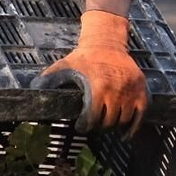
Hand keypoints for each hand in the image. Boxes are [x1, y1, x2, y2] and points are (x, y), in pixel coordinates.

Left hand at [31, 9, 148, 135]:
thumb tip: (33, 91)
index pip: (93, 118)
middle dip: (99, 126)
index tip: (82, 126)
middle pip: (108, 122)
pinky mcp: (142, 89)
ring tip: (106, 124)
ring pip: (124, 120)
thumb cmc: (83, 57)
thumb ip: (49, 80)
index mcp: (98, 87)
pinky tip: (125, 134)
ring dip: (114, 125)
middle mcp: (117, 91)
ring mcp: (131, 91)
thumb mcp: (64, 66)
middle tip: (93, 124)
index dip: (86, 126)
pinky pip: (141, 114)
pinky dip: (134, 127)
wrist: (107, 41)